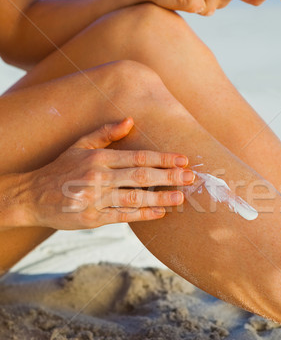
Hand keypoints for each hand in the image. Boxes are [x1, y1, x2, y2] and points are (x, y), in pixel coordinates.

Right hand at [23, 118, 193, 229]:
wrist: (32, 196)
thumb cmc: (59, 169)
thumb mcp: (79, 145)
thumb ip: (105, 133)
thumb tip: (130, 120)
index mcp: (98, 158)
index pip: (137, 157)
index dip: (163, 159)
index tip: (183, 160)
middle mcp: (98, 178)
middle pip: (141, 177)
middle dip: (169, 177)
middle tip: (191, 177)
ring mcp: (96, 200)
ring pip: (135, 198)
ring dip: (161, 198)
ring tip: (181, 197)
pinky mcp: (93, 219)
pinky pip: (123, 216)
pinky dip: (143, 215)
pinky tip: (160, 213)